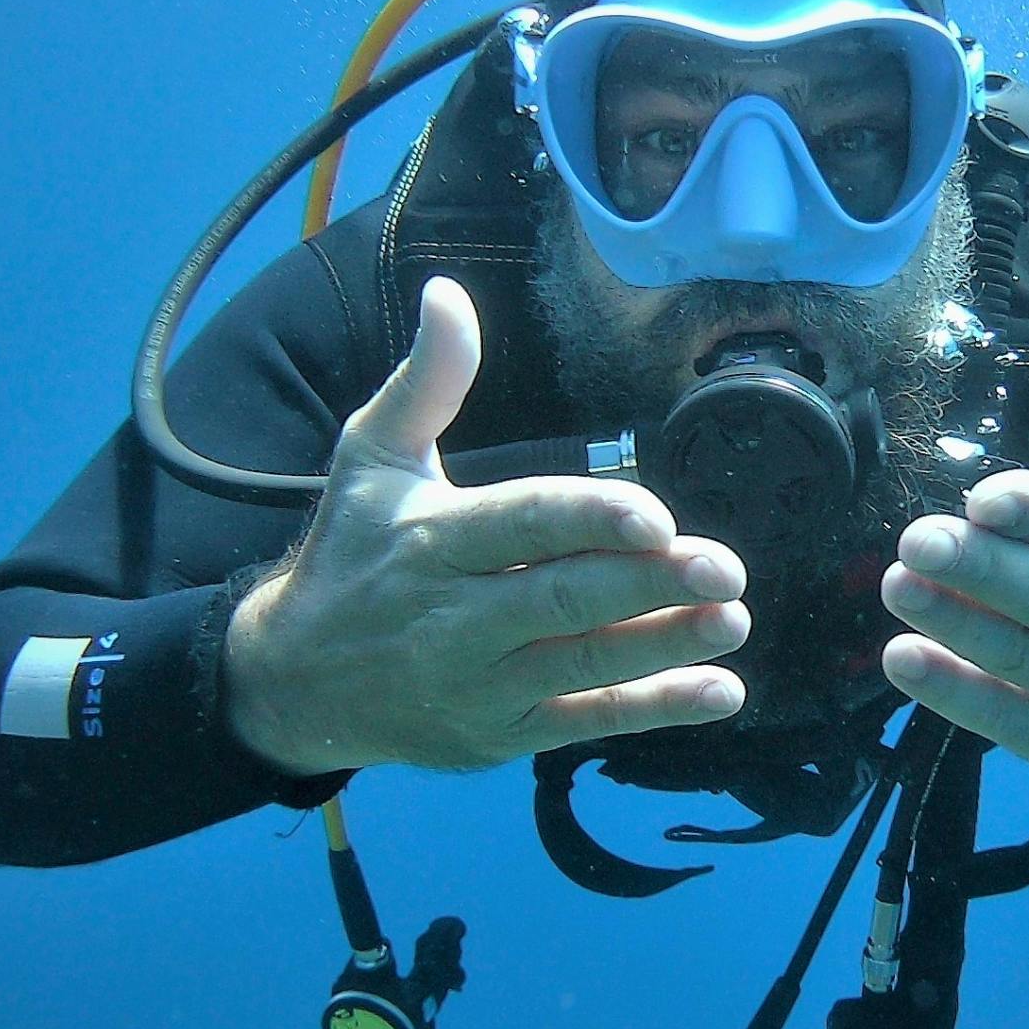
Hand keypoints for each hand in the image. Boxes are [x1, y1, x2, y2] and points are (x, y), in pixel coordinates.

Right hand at [223, 276, 750, 775]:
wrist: (294, 683)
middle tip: (724, 566)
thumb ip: (428, 382)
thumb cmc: (352, 554)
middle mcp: (456, 616)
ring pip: (583, 665)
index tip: (656, 516)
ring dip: (665, 645)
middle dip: (647, 585)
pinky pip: (585, 721)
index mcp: (433, 539)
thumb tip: (449, 295)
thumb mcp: (372, 459)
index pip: (522, 524)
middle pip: (562, 600)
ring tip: (734, 620)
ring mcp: (481, 683)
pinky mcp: (501, 734)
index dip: (589, 521)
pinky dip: (655, 709)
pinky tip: (721, 690)